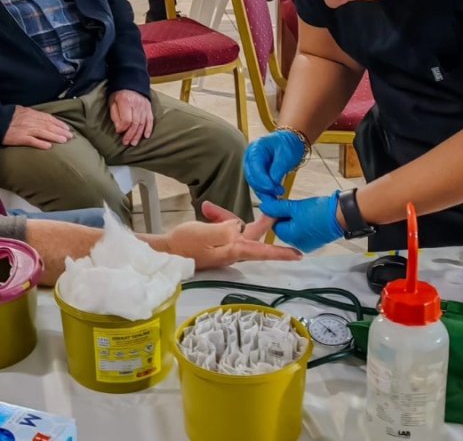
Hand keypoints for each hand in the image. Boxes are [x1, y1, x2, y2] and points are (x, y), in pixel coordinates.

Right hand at [3, 106, 72, 148]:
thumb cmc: (7, 116)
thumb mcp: (21, 111)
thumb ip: (32, 114)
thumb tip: (43, 118)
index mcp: (31, 113)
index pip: (49, 118)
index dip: (59, 123)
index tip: (67, 128)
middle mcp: (30, 120)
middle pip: (49, 126)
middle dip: (61, 131)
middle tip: (70, 136)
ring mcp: (25, 129)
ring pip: (44, 133)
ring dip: (55, 137)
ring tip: (64, 141)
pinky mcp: (19, 138)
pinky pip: (32, 141)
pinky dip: (41, 143)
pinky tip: (49, 146)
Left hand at [109, 90, 153, 146]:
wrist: (130, 83)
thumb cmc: (119, 94)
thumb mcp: (112, 102)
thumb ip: (115, 116)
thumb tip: (119, 129)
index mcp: (125, 101)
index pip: (127, 120)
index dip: (123, 128)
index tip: (119, 132)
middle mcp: (136, 104)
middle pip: (135, 123)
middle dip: (130, 135)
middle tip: (126, 142)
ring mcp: (144, 106)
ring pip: (142, 123)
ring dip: (138, 134)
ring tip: (134, 142)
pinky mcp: (148, 108)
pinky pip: (150, 120)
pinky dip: (148, 129)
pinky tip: (146, 136)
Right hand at [164, 202, 301, 268]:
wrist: (164, 253)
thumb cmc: (183, 245)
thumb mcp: (204, 234)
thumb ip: (225, 229)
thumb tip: (239, 226)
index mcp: (233, 249)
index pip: (262, 251)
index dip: (280, 252)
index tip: (298, 255)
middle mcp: (232, 251)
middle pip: (253, 235)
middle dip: (262, 222)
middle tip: (275, 210)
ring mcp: (223, 248)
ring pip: (236, 229)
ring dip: (225, 216)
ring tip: (207, 207)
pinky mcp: (215, 244)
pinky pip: (224, 230)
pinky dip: (217, 219)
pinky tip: (206, 209)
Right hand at [243, 130, 306, 200]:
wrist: (290, 142)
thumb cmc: (288, 144)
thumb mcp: (286, 156)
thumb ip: (278, 171)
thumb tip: (272, 186)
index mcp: (256, 148)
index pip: (255, 167)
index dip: (263, 180)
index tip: (273, 188)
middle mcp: (250, 157)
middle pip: (251, 176)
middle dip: (263, 187)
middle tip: (278, 192)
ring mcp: (252, 165)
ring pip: (253, 182)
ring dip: (264, 191)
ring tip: (278, 194)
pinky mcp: (256, 173)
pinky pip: (258, 184)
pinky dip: (265, 190)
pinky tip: (274, 193)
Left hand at [258, 192, 343, 253]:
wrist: (342, 215)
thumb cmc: (321, 212)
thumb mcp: (294, 206)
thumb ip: (277, 207)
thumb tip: (265, 206)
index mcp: (289, 236)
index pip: (274, 225)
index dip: (278, 213)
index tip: (284, 206)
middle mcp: (298, 244)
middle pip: (285, 228)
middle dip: (288, 217)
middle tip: (297, 208)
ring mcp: (308, 244)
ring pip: (295, 230)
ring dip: (297, 220)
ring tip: (306, 211)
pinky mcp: (316, 242)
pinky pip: (305, 233)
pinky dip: (306, 225)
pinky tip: (312, 217)